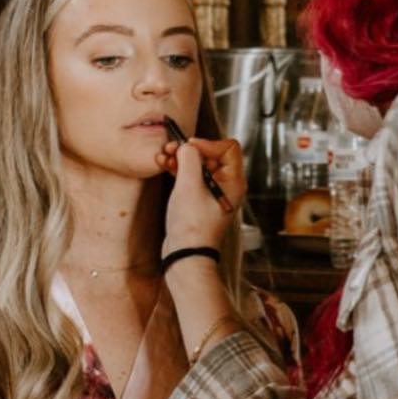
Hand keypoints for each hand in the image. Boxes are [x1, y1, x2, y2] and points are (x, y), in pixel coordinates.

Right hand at [157, 135, 245, 249]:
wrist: (185, 255)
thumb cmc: (192, 226)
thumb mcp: (189, 186)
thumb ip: (190, 159)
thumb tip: (187, 146)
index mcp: (233, 182)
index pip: (228, 148)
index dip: (208, 143)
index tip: (190, 148)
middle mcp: (226, 186)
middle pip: (211, 154)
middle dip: (190, 150)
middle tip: (171, 149)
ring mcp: (212, 193)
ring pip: (198, 165)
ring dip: (181, 158)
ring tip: (164, 156)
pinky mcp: (199, 200)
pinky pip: (191, 177)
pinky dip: (178, 169)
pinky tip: (164, 164)